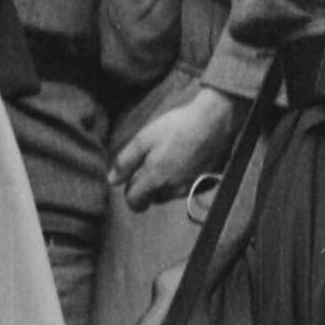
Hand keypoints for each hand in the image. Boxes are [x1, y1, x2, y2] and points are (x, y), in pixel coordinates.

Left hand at [112, 81, 241, 208]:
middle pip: (151, 198)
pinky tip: (182, 160)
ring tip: (168, 157)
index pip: (134, 202)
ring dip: (163, 183)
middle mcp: (172, 190)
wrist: (212, 122)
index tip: (133, 175)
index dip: (129, 191)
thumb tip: (111, 181)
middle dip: (146, 186)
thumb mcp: (143, 139)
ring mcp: (189, 188)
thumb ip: (125, 162)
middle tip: (151, 161)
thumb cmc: (176, 128)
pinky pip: (182, 189)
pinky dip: (178, 180)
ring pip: (167, 194)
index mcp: (155, 180)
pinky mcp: (202, 183)